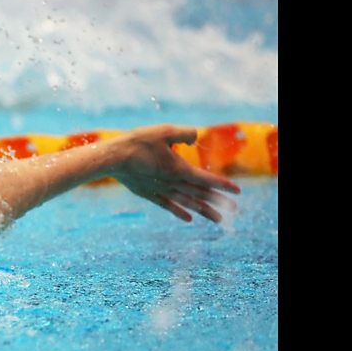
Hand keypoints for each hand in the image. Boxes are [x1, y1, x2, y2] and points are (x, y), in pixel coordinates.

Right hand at [110, 125, 240, 222]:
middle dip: (218, 201)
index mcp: (179, 169)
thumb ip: (184, 134)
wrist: (114, 158)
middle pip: (199, 194)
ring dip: (204, 210)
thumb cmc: (139, 142)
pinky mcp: (149, 193)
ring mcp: (161, 190)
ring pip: (187, 203)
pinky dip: (180, 212)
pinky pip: (168, 206)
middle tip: (234, 210)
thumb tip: (194, 138)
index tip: (237, 191)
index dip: (223, 185)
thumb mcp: (165, 131)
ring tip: (218, 219)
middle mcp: (172, 183)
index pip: (206, 179)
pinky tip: (189, 218)